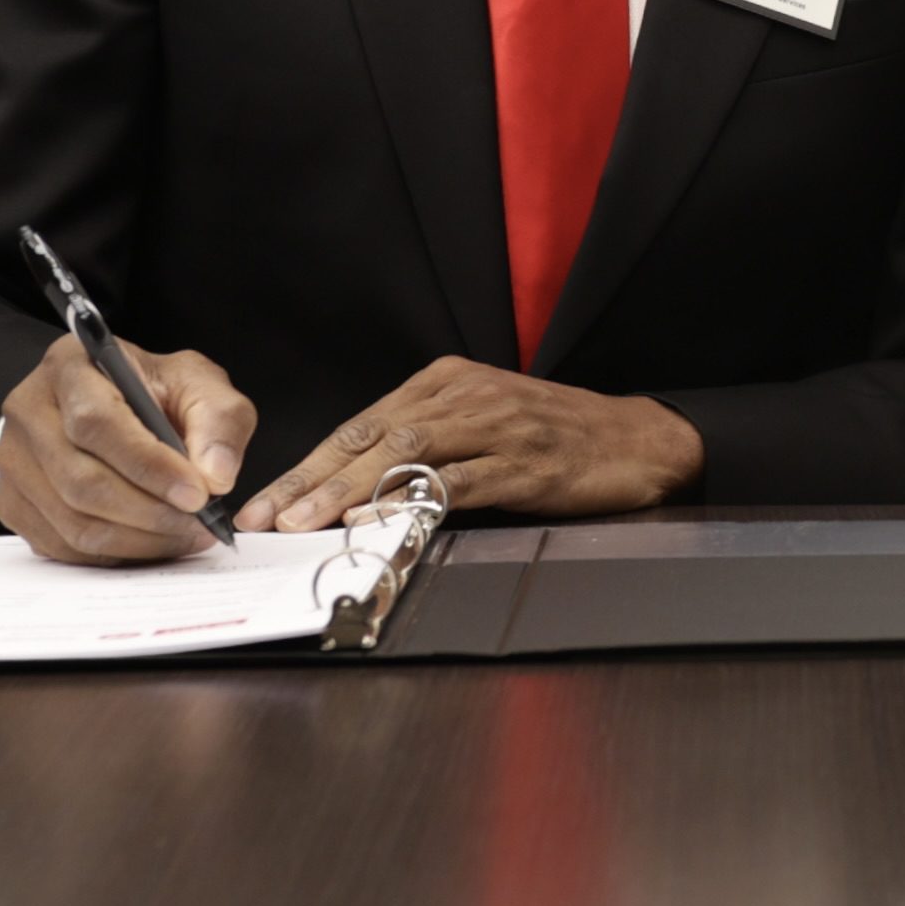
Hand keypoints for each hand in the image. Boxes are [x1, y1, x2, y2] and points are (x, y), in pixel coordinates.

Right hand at [0, 335, 254, 566]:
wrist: (116, 401)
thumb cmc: (155, 390)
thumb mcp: (199, 384)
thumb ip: (219, 421)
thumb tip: (216, 476)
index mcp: (69, 366)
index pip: (97, 423)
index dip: (149, 466)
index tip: (197, 494)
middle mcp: (29, 411)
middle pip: (80, 481)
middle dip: (149, 512)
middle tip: (199, 524)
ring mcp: (13, 461)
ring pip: (71, 520)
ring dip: (137, 539)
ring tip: (186, 534)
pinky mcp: (13, 502)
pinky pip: (60, 544)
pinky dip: (113, 553)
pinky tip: (153, 542)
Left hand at [239, 358, 705, 532]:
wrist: (640, 440)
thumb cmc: (557, 438)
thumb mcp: (484, 425)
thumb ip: (426, 447)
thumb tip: (352, 491)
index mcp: (448, 382)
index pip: (361, 425)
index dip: (308, 465)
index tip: (265, 503)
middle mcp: (466, 394)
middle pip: (372, 436)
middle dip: (313, 480)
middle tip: (269, 518)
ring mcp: (496, 425)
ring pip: (406, 453)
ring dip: (349, 490)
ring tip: (308, 523)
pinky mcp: (525, 460)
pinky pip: (459, 478)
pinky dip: (416, 497)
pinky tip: (383, 516)